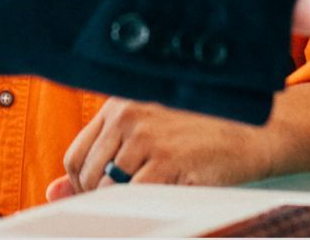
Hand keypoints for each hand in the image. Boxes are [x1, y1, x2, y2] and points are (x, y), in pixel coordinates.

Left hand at [47, 99, 264, 201]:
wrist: (256, 131)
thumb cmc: (202, 132)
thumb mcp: (148, 132)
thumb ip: (101, 157)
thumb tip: (53, 191)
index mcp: (119, 104)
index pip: (76, 155)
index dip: (83, 184)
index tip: (102, 195)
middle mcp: (128, 116)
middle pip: (87, 175)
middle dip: (100, 197)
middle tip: (130, 201)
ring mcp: (147, 137)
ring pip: (108, 190)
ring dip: (124, 203)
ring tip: (152, 196)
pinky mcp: (169, 159)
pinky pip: (134, 196)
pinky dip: (142, 206)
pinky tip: (164, 198)